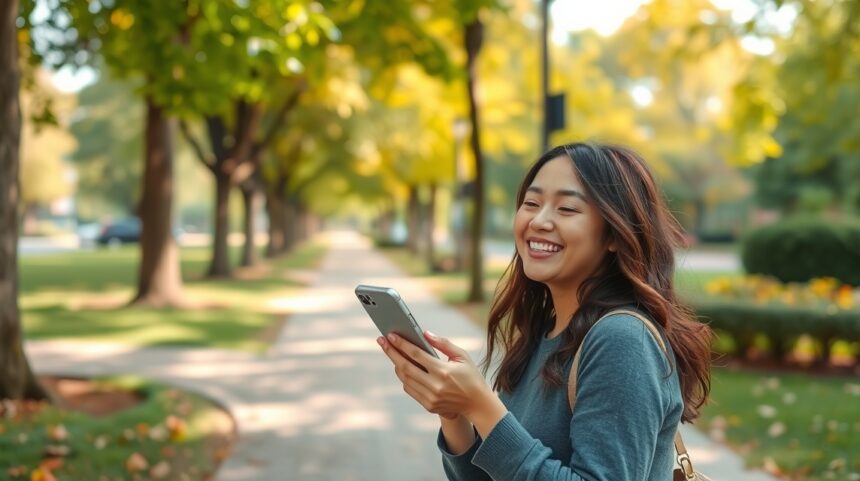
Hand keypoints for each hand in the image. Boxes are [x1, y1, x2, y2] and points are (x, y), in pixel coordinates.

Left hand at [377, 331, 498, 420]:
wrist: (478, 404)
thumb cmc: (471, 376)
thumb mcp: (462, 356)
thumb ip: (443, 343)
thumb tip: (424, 333)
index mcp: (443, 371)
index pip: (416, 355)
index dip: (401, 344)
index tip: (390, 335)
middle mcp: (435, 386)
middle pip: (405, 367)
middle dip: (391, 352)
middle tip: (381, 340)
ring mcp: (430, 398)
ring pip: (405, 379)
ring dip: (396, 364)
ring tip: (391, 351)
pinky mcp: (428, 405)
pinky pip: (410, 389)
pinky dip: (404, 377)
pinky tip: (402, 367)